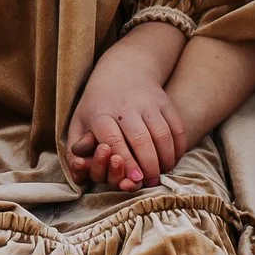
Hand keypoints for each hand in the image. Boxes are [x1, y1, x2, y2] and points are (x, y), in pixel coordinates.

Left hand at [64, 79, 185, 191]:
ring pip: (162, 134)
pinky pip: (176, 127)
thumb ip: (75, 151)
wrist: (123, 71)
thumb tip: (78, 178)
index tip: (134, 180)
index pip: (114, 141)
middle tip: (150, 183)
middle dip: (148, 166)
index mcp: (101, 114)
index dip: (126, 162)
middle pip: (140, 139)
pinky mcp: (164, 101)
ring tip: (162, 173)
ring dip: (165, 158)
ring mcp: (147, 103)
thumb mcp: (79, 122)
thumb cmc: (97, 105)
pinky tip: (173, 160)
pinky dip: (178, 147)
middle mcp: (125, 107)